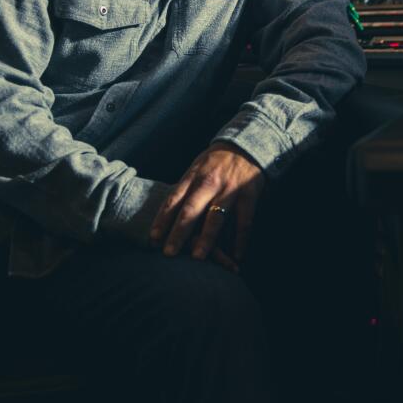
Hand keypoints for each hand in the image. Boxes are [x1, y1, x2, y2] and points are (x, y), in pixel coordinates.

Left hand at [150, 142, 264, 268]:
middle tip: (168, 253)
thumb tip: (166, 215)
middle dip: (179, 232)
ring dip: (206, 239)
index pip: (173, 200)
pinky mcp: (249, 194)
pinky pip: (244, 221)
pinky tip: (236, 256)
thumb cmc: (215, 162)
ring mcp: (230, 189)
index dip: (162, 220)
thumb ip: (184, 190)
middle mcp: (210, 183)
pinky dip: (240, 240)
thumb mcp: (196, 169)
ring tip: (197, 257)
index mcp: (193, 177)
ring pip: (216, 217)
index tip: (153, 238)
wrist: (246, 145)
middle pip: (191, 211)